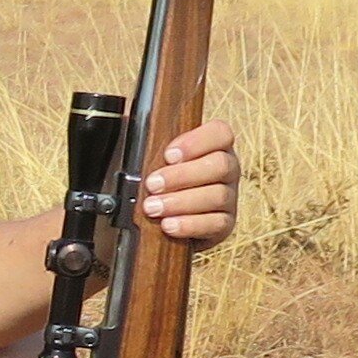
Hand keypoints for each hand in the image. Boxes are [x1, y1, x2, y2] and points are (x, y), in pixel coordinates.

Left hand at [141, 121, 240, 244]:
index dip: (196, 142)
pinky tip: (169, 225)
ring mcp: (230, 197)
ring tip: (153, 207)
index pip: (220, 133)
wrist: (168, 220)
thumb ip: (152, 146)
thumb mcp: (157, 161)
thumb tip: (127, 132)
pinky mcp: (226, 223)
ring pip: (218, 195)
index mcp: (214, 147)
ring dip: (181, 202)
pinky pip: (216, 223)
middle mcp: (227, 170)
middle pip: (220, 165)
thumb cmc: (163, 183)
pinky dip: (190, 224)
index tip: (168, 155)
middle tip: (152, 184)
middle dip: (182, 176)